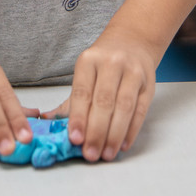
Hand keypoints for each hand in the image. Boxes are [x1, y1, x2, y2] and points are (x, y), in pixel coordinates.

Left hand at [43, 29, 155, 162]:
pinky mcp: (149, 84)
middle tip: (90, 154)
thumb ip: (69, 101)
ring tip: (106, 154)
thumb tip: (46, 122)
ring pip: (124, 107)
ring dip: (114, 135)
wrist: (132, 41)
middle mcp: (112, 63)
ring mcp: (133, 72)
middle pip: (104, 101)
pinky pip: (140, 111)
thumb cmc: (103, 63)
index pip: (83, 92)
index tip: (75, 139)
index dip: (79, 117)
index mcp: (89, 60)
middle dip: (96, 131)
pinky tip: (122, 144)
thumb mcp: (84, 73)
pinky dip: (131, 131)